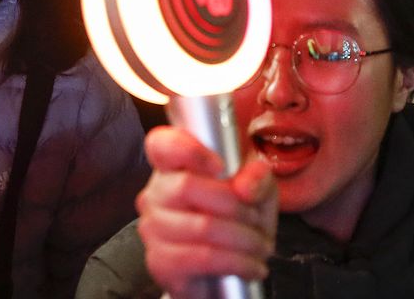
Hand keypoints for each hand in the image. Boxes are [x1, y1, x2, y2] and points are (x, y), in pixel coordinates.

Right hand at [135, 125, 276, 296]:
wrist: (226, 268)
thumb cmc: (237, 218)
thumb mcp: (258, 189)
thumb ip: (257, 177)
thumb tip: (245, 187)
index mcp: (175, 165)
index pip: (162, 145)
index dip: (188, 150)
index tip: (220, 166)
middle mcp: (157, 193)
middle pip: (186, 186)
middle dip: (234, 205)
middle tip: (256, 218)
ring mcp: (153, 228)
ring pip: (201, 226)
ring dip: (242, 239)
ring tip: (260, 246)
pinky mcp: (160, 262)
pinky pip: (202, 258)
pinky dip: (237, 262)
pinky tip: (252, 265)